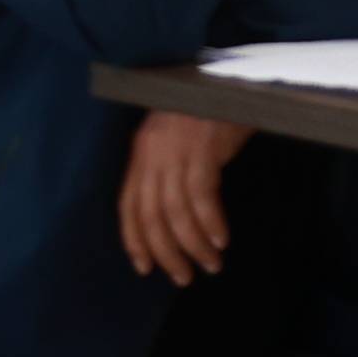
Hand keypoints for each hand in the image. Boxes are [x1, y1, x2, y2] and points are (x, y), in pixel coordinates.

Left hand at [119, 110, 243, 283]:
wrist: (229, 79)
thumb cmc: (206, 112)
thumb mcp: (175, 140)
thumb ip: (168, 170)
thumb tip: (173, 217)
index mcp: (141, 151)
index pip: (128, 204)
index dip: (133, 239)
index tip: (144, 267)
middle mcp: (152, 152)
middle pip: (150, 215)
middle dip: (165, 252)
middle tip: (183, 277)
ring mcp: (176, 149)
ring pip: (176, 211)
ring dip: (193, 245)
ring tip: (211, 264)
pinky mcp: (203, 147)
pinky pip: (202, 195)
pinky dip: (210, 222)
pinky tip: (221, 239)